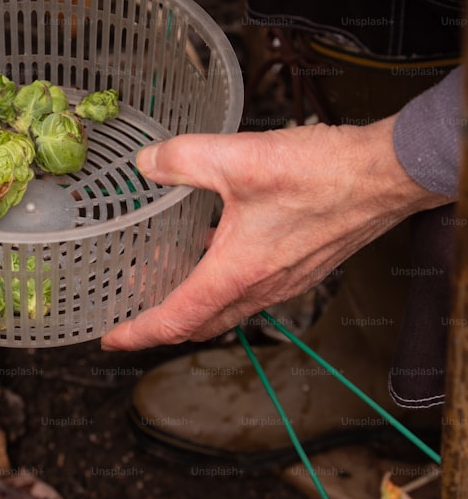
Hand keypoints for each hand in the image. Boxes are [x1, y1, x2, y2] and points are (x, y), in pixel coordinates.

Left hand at [101, 117, 451, 350]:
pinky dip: (220, 281)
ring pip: (226, 307)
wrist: (387, 175)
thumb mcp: (239, 159)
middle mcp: (261, 287)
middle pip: (200, 323)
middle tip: (130, 308)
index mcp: (238, 273)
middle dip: (161, 322)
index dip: (138, 334)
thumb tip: (146, 164)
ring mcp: (283, 281)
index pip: (176, 320)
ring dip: (192, 300)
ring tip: (161, 275)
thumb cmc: (323, 174)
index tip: (110, 340)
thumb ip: (183, 160)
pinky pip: (249, 288)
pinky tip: (210, 245)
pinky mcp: (299, 266)